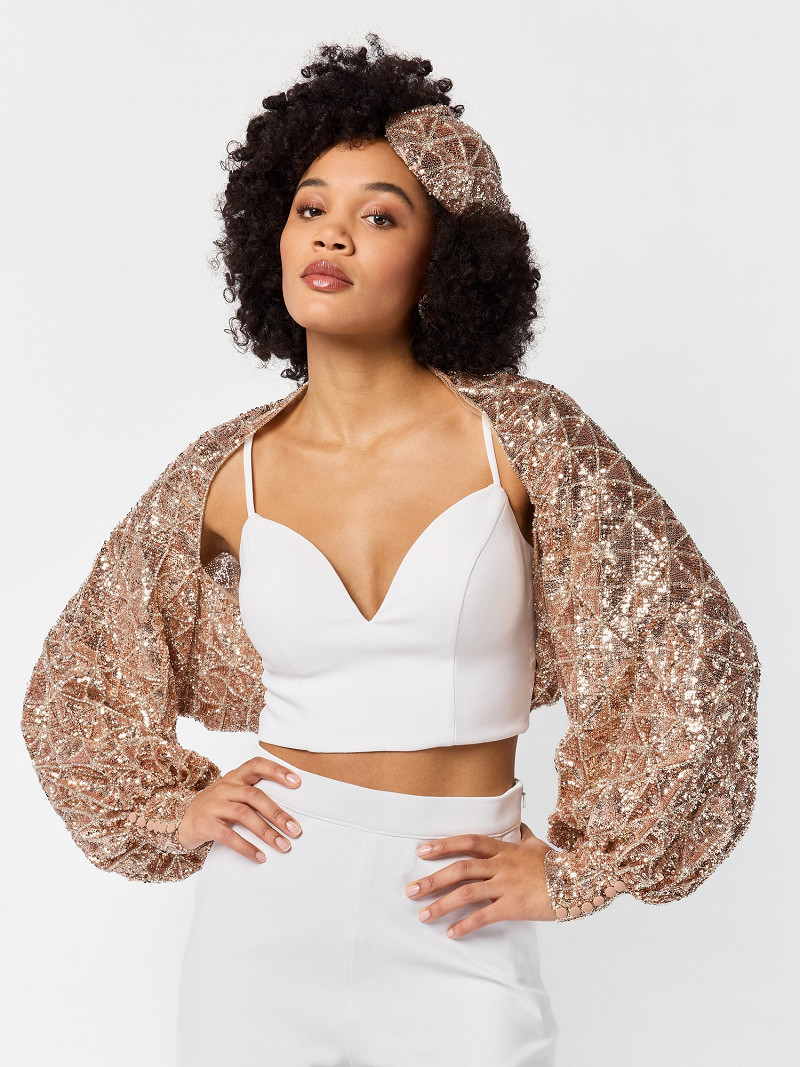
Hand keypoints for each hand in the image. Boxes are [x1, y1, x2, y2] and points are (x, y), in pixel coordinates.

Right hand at [176, 757, 303, 861]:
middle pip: (255, 795)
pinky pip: (229, 836)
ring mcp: (214, 805)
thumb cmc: (214, 807)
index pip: (256, 765)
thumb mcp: (232, 794)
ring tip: (283, 845)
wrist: (179, 820)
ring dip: (266, 832)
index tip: (297, 782)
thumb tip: (287, 814)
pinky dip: (246, 847)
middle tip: (295, 830)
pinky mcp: (205, 824)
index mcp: (235, 777)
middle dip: (277, 813)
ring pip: (244, 815)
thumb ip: (253, 796)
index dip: (277, 770)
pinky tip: (260, 856)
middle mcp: (225, 787)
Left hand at [405, 821, 557, 936]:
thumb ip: (522, 834)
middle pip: (460, 868)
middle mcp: (501, 864)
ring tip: (423, 915)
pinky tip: (451, 933)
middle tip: (410, 890)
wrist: (580, 881)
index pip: (468, 842)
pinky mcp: (514, 906)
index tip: (421, 850)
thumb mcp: (536, 843)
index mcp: (503, 849)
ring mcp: (506, 885)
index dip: (444, 844)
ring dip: (442, 904)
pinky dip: (465, 925)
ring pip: (467, 892)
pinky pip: (484, 916)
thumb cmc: (556, 863)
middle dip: (432, 879)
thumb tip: (517, 825)